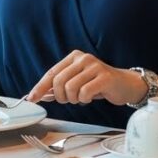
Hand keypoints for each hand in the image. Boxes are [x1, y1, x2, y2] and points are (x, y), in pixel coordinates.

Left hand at [26, 50, 146, 105]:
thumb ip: (58, 87)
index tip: (32, 98)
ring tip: (81, 98)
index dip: (40, 87)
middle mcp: (83, 58)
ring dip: (74, 99)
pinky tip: (90, 97)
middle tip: (69, 100)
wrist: (125, 85)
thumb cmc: (98, 84)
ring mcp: (94, 66)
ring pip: (70, 88)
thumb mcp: (76, 83)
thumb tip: (39, 95)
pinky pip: (84, 92)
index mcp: (73, 57)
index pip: (51, 73)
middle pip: (58, 81)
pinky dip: (84, 99)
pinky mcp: (104, 77)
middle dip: (60, 96)